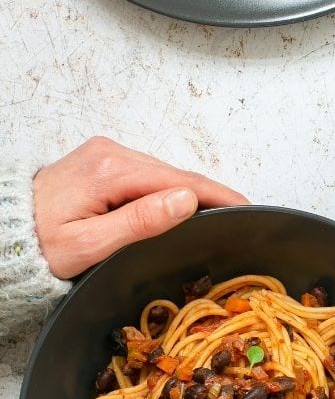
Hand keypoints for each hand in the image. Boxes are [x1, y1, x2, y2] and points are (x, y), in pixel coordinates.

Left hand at [33, 137, 248, 279]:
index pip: (180, 181)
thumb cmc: (40, 245)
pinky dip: (169, 188)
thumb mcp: (89, 243)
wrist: (5, 233)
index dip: (218, 195)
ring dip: (189, 191)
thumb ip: (139, 221)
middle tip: (240, 214)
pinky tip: (182, 203)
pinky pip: (148, 173)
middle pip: (175, 174)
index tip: (246, 206)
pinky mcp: (103, 160)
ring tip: (218, 211)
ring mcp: (106, 154)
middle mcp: (110, 153)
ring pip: (163, 173)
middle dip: (209, 193)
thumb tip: (186, 199)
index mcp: (110, 171)